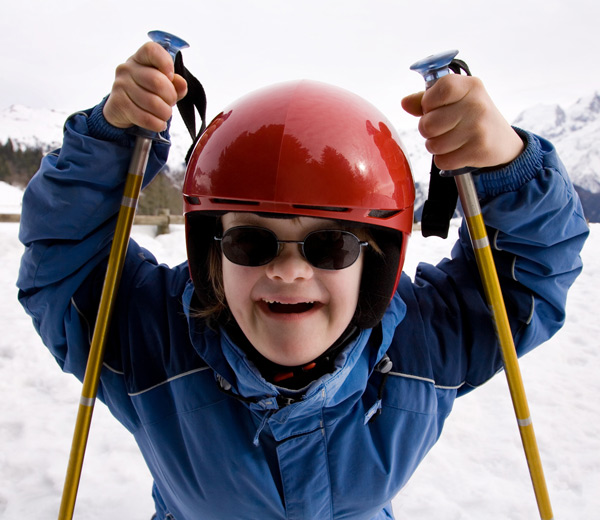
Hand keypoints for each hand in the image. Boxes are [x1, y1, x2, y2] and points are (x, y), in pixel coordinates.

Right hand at [103, 42, 187, 131]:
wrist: (120, 110)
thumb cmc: (145, 93)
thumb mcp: (162, 86)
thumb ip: (175, 84)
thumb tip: (181, 83)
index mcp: (140, 58)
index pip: (152, 50)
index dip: (165, 62)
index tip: (171, 76)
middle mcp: (127, 68)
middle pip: (157, 81)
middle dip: (170, 97)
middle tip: (170, 103)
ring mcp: (120, 85)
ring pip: (152, 103)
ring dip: (165, 113)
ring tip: (165, 114)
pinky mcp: (118, 104)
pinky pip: (145, 117)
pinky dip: (157, 124)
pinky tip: (159, 124)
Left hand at [401, 75, 523, 170]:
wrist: (502, 142)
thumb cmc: (472, 117)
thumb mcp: (455, 101)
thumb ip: (428, 100)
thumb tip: (405, 102)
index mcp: (470, 86)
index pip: (439, 90)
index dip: (428, 102)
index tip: (435, 107)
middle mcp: (476, 105)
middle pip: (428, 124)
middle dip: (429, 130)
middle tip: (443, 129)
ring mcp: (478, 128)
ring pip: (433, 145)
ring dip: (436, 146)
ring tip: (451, 140)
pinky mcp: (478, 150)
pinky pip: (442, 161)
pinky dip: (445, 160)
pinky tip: (458, 151)